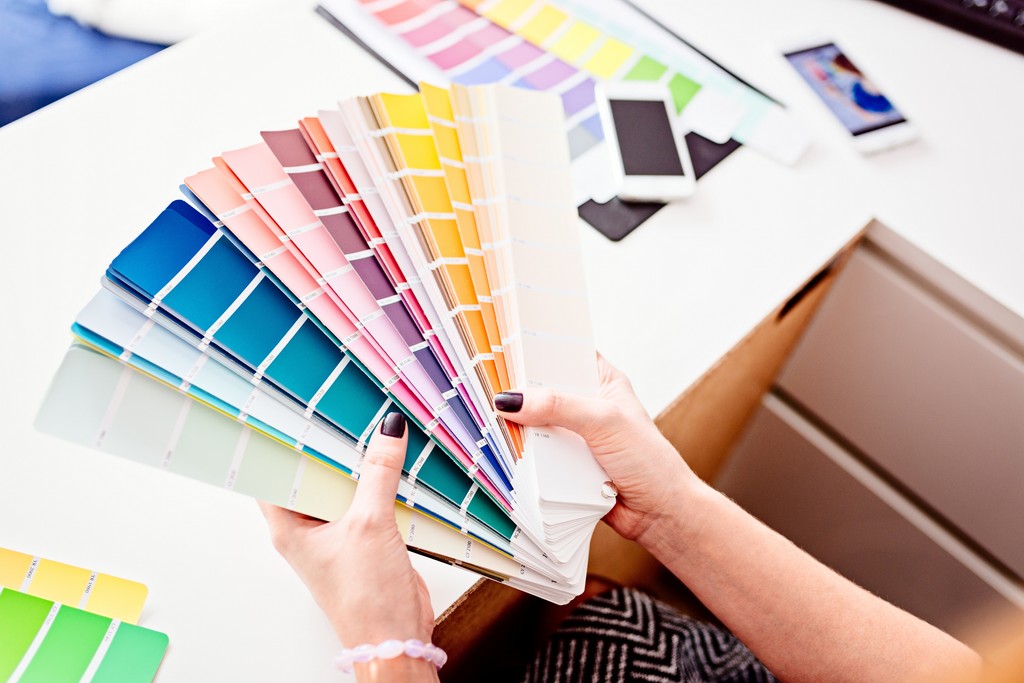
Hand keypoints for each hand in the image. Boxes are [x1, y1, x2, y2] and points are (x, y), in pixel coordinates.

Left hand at [259, 413, 436, 678]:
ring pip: (342, 485)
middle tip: (336, 407)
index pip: (273, 474)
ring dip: (356, 463)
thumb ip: (379, 473)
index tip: (285, 409)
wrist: (396, 638)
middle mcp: (308, 529)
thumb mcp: (370, 524)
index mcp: (289, 528)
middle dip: (326, 446)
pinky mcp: (365, 537)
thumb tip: (387, 432)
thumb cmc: (365, 601)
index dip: (278, 442)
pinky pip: (367, 498)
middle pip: (312, 474)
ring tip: (367, 425)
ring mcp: (337, 533)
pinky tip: (390, 460)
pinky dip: (377, 481)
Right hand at [494, 354, 700, 543]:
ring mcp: (575, 435)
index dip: (536, 350)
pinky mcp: (565, 464)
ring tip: (486, 415)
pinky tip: (502, 448)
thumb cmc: (648, 460)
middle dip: (520, 390)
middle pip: (543, 390)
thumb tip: (511, 400)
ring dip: (519, 425)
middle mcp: (586, 404)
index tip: (503, 346)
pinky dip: (524, 454)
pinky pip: (537, 454)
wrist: (659, 513)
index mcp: (602, 380)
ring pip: (537, 424)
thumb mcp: (604, 421)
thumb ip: (559, 407)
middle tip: (485, 383)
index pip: (564, 354)